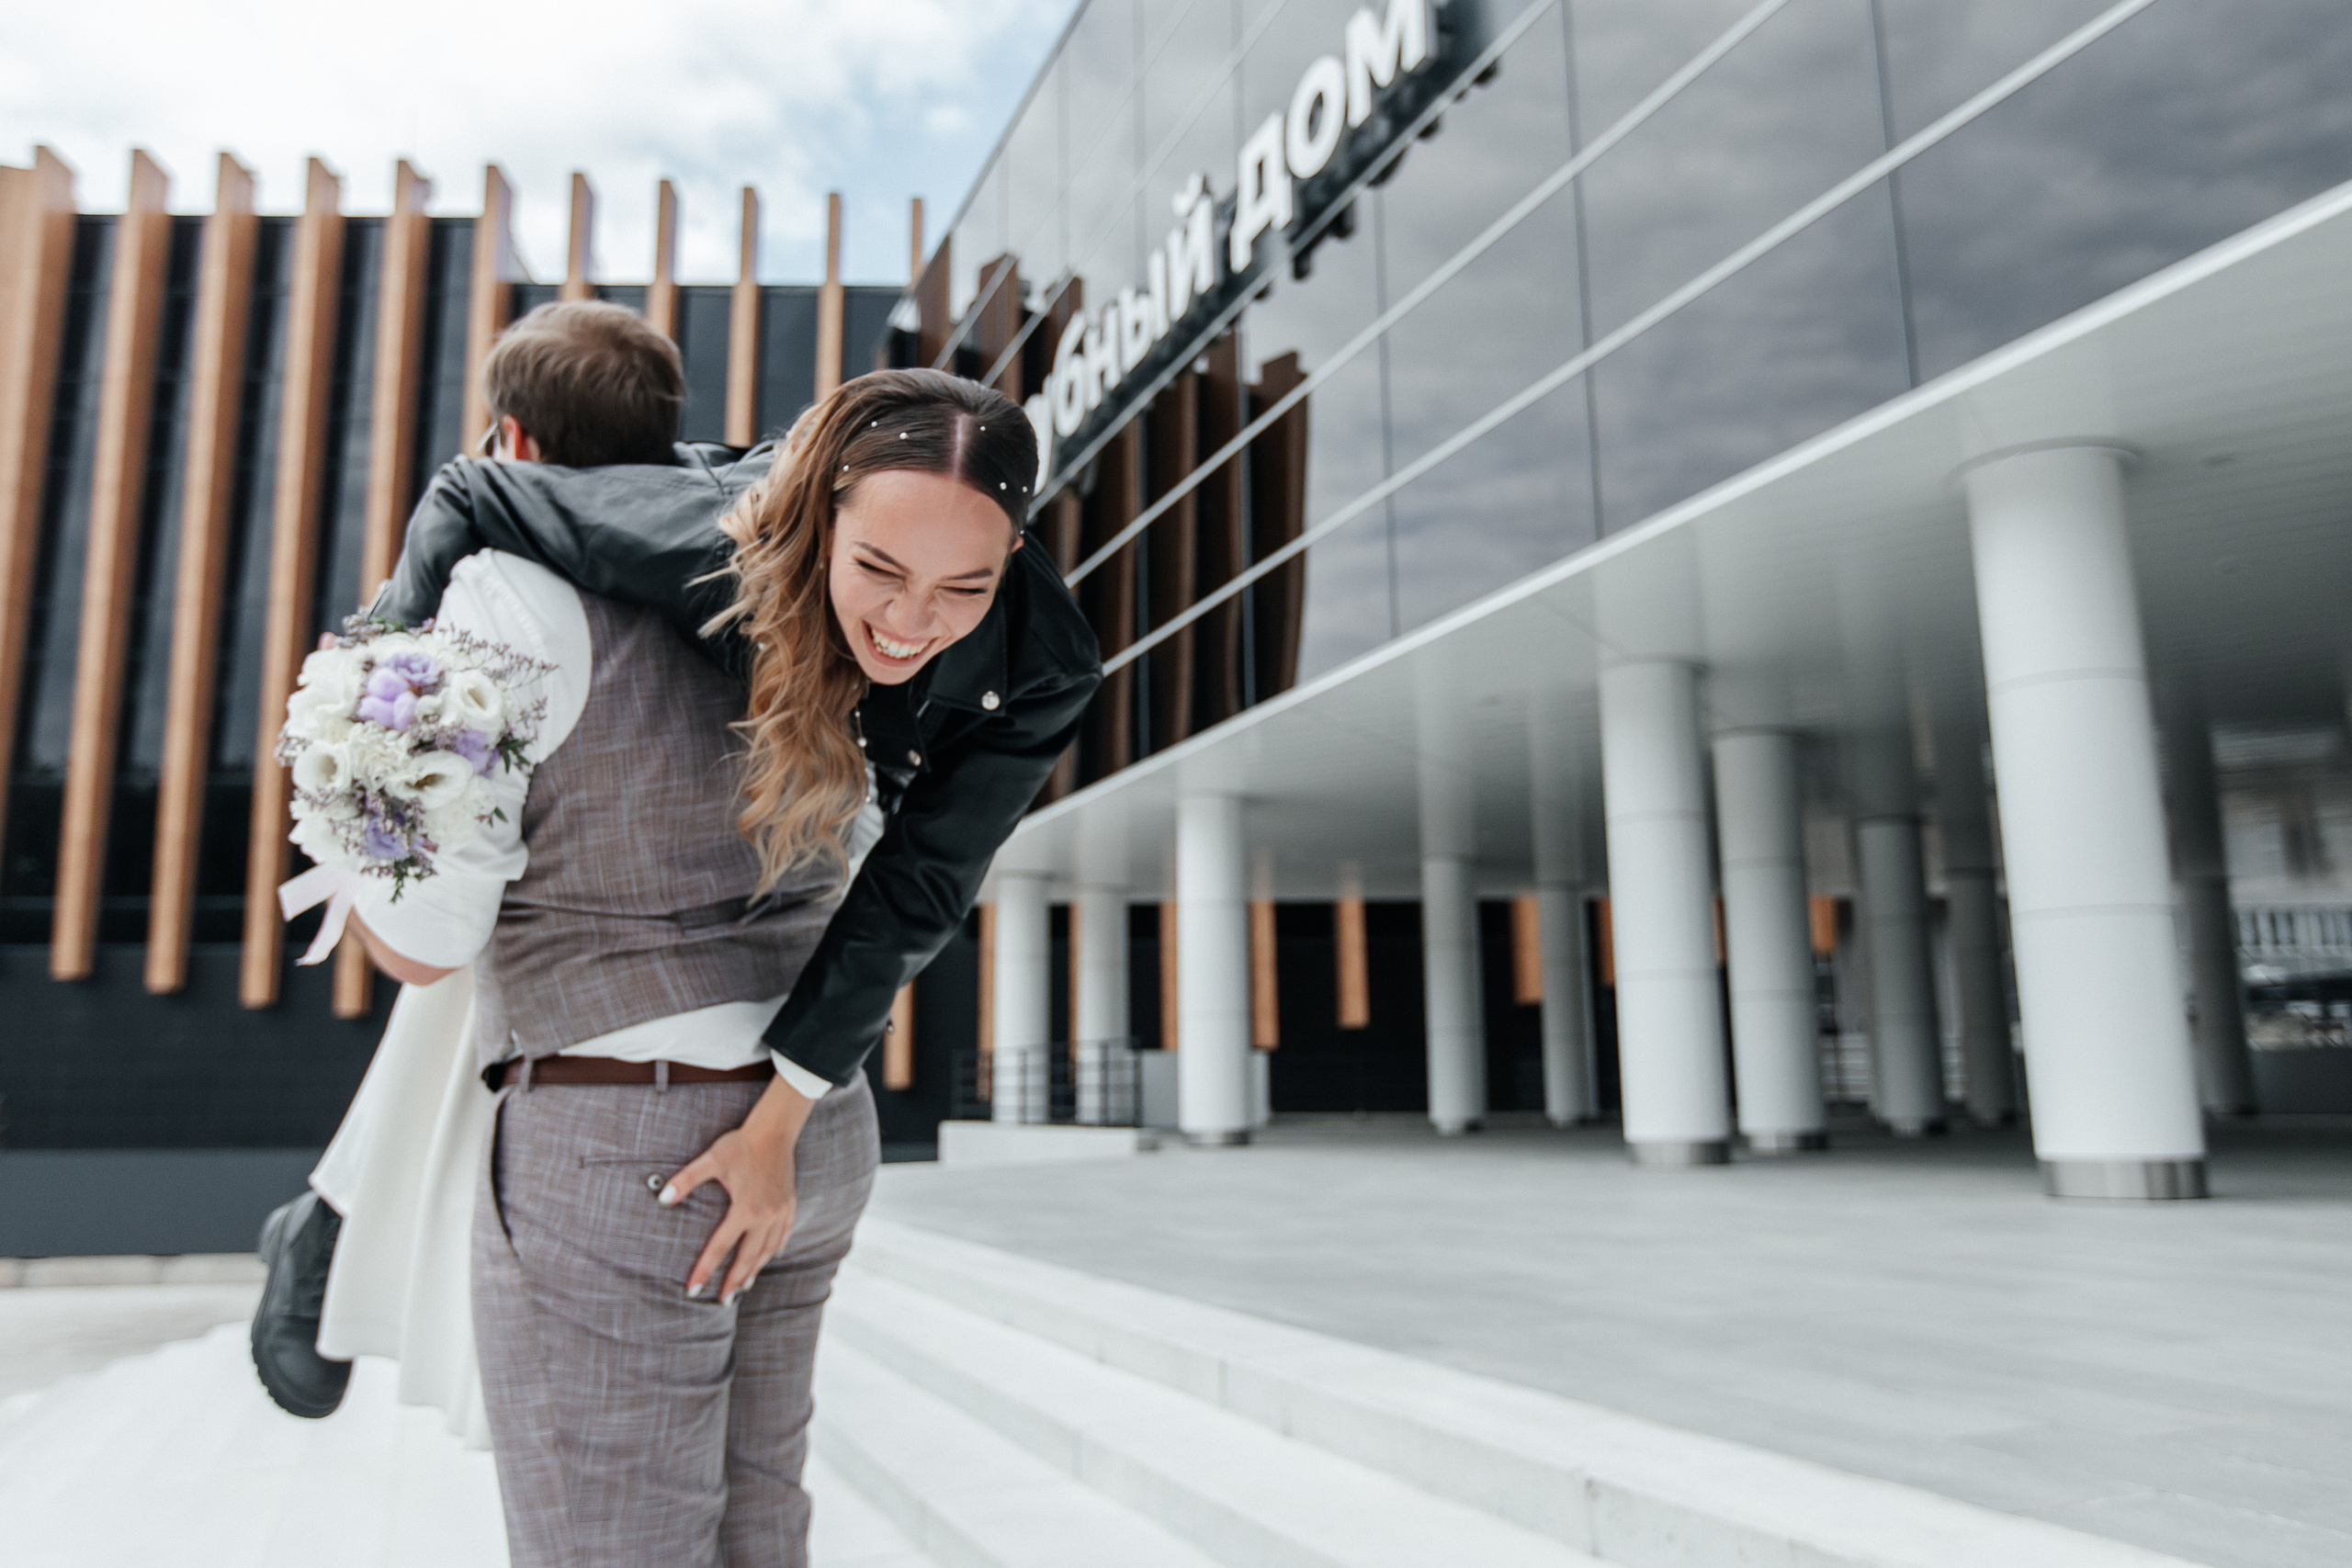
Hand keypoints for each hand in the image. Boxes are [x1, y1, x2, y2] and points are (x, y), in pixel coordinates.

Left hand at [659, 1075, 816, 1303]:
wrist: (775, 1131)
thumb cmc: (740, 1145)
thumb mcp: (711, 1160)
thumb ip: (686, 1180)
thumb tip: (662, 1199)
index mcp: (745, 1209)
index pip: (720, 1248)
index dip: (705, 1270)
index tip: (693, 1290)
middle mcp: (765, 1216)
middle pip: (747, 1258)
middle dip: (733, 1282)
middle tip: (723, 1302)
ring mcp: (780, 1213)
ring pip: (767, 1251)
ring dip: (754, 1271)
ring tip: (742, 1287)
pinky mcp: (790, 1207)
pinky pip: (782, 1237)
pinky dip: (772, 1252)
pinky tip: (766, 1258)